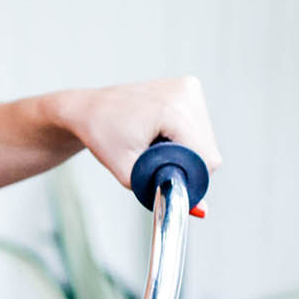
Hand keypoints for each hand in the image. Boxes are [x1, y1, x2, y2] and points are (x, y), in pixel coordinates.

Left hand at [57, 76, 221, 192]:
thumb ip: (163, 191)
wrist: (89, 109)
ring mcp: (189, 87)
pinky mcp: (189, 87)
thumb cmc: (102, 135)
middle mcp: (186, 92)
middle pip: (209, 150)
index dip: (188, 176)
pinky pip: (200, 126)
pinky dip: (183, 137)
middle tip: (153, 159)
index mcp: (173, 109)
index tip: (163, 175)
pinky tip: (160, 133)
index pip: (207, 158)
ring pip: (206, 139)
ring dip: (185, 150)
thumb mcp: (127, 171)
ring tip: (154, 143)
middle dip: (185, 164)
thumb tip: (201, 210)